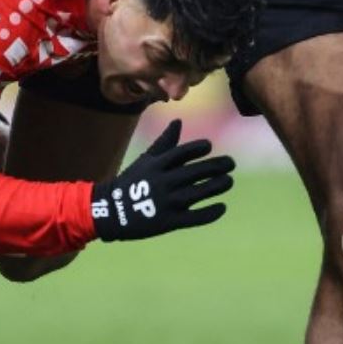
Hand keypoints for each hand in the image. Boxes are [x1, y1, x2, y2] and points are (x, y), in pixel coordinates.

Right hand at [90, 120, 233, 241]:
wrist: (111, 211)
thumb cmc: (131, 183)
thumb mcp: (145, 160)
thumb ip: (164, 142)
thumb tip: (178, 121)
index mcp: (155, 166)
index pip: (181, 153)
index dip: (197, 148)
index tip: (209, 146)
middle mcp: (162, 182)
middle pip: (194, 172)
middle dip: (216, 166)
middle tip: (231, 163)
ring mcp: (166, 203)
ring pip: (198, 193)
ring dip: (217, 186)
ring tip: (228, 181)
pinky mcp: (169, 222)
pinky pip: (195, 217)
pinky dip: (210, 213)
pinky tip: (222, 207)